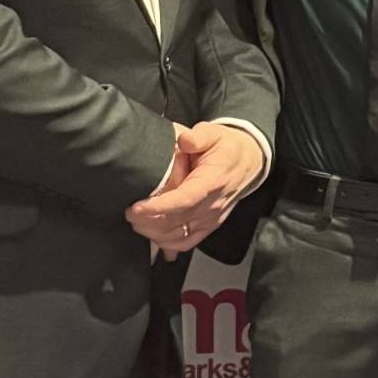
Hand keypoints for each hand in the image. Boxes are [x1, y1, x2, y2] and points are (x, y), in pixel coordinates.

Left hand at [126, 122, 264, 256]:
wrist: (248, 161)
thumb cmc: (226, 148)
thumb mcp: (213, 133)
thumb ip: (198, 136)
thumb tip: (183, 140)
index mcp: (212, 182)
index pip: (184, 200)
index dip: (159, 207)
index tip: (136, 207)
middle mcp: (213, 205)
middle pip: (177, 222)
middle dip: (148, 222)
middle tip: (129, 213)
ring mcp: (211, 218)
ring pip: (180, 237)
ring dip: (155, 234)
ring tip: (137, 223)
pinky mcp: (209, 225)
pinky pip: (188, 242)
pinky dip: (168, 244)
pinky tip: (154, 237)